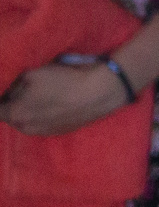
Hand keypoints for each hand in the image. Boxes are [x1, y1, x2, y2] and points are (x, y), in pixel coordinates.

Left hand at [0, 60, 135, 136]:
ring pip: (27, 119)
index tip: (8, 89)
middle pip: (10, 114)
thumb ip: (12, 86)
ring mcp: (42, 132)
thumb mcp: (31, 75)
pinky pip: (43, 122)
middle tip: (27, 88)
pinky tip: (57, 101)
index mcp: (14, 114)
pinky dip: (45, 113)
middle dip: (14, 102)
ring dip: (30, 108)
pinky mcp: (59, 131)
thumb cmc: (64, 80)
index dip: (2, 97)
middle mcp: (25, 127)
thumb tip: (6, 92)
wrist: (99, 92)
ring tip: (44, 94)